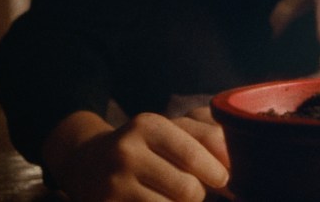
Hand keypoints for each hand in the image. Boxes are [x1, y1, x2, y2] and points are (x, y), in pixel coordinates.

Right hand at [43, 107, 231, 200]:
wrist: (86, 162)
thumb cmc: (144, 147)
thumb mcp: (171, 131)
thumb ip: (208, 137)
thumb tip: (233, 160)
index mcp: (148, 125)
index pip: (193, 155)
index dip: (216, 172)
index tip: (222, 179)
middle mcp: (127, 151)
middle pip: (186, 188)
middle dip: (198, 194)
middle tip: (194, 191)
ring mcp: (113, 183)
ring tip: (171, 197)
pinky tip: (156, 201)